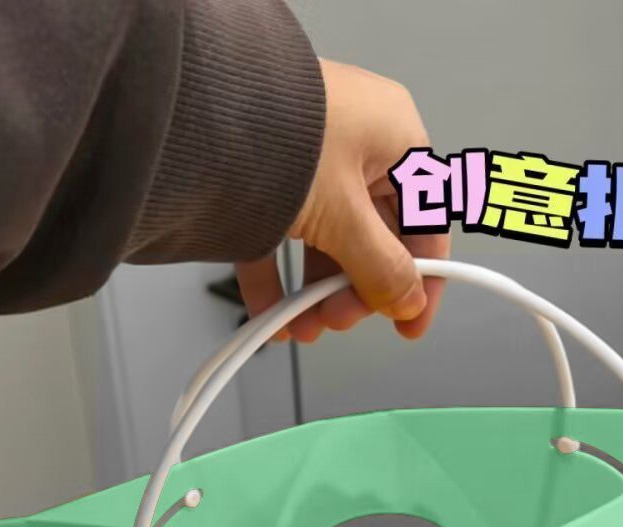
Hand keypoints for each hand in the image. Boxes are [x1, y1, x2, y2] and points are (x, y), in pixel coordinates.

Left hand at [236, 59, 448, 343]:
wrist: (198, 106)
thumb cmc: (286, 135)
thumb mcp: (345, 217)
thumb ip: (381, 267)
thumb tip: (407, 301)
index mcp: (395, 141)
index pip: (424, 221)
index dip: (421, 278)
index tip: (409, 324)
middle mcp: (358, 146)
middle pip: (374, 238)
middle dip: (355, 291)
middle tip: (338, 318)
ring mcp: (311, 159)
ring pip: (327, 241)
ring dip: (316, 292)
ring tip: (301, 324)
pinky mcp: (266, 174)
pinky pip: (282, 235)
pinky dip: (278, 278)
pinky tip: (272, 313)